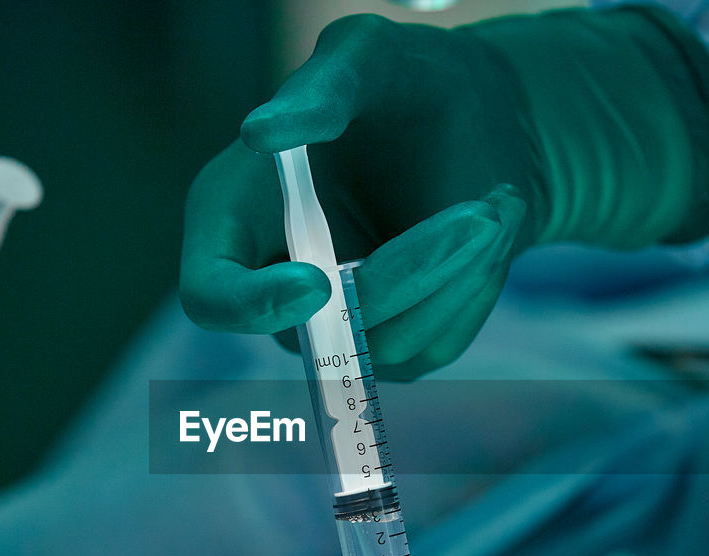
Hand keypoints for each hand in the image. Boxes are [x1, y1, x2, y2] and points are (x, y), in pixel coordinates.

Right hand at [181, 7, 708, 378]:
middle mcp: (284, 276)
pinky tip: (489, 231)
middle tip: (479, 217)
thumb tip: (266, 130)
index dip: (244, 300)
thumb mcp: (375, 54)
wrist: (500, 122)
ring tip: (490, 205)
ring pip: (386, 347)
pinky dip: (474, 294)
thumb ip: (323, 84)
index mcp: (242, 214)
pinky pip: (436, 345)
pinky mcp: (411, 337)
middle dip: (405, 279)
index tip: (318, 282)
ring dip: (455, 281)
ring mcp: (348, 320)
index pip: (207, 288)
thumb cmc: (423, 81)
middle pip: (312, 332)